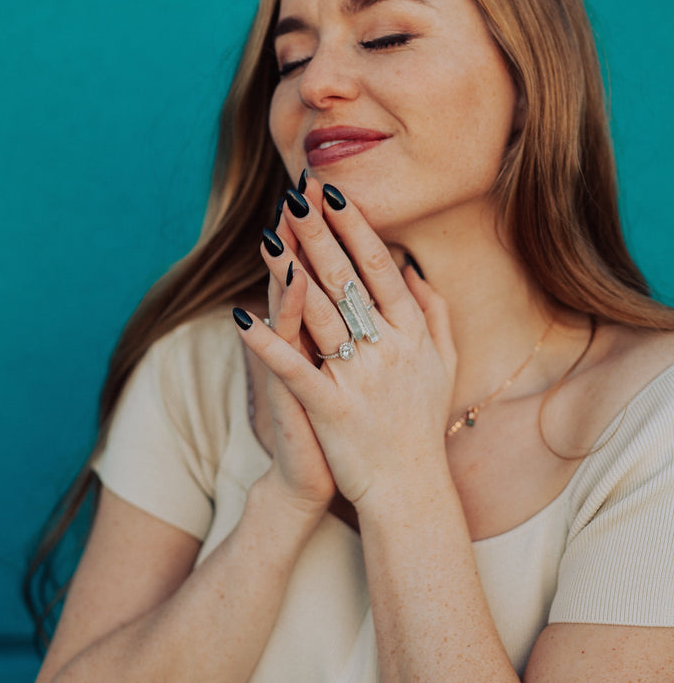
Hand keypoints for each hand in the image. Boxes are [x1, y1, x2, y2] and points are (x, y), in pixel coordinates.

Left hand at [240, 178, 456, 508]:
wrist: (411, 489)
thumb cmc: (421, 423)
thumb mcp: (443, 364)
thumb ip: (433, 312)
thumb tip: (411, 268)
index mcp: (412, 333)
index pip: (379, 267)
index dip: (355, 227)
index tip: (333, 192)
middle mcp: (389, 348)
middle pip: (347, 279)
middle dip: (319, 232)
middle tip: (295, 194)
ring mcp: (361, 378)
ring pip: (319, 313)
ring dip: (289, 272)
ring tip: (267, 237)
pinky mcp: (334, 410)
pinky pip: (296, 371)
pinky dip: (267, 345)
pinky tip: (240, 319)